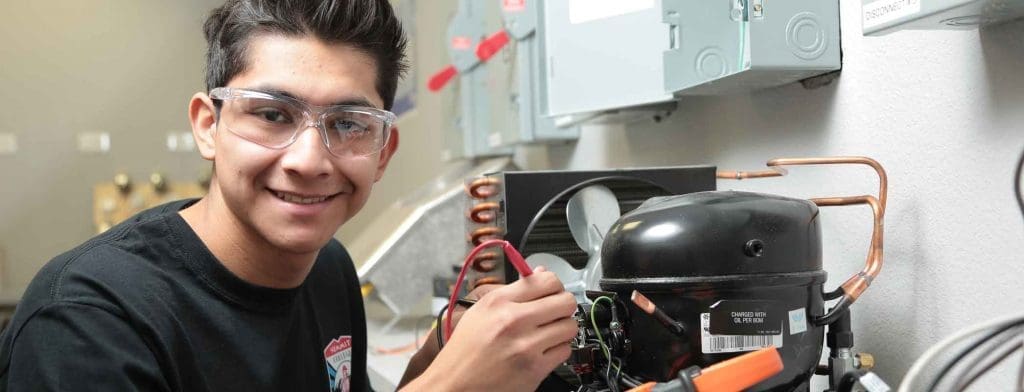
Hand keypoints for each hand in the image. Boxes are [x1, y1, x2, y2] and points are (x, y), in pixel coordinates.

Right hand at [403, 267, 578, 390]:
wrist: (454, 385)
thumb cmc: (464, 351)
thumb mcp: (480, 311)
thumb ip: (513, 291)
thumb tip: (540, 274)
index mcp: (498, 302)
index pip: (546, 280)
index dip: (554, 285)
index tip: (551, 292)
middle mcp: (513, 321)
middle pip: (565, 301)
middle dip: (563, 306)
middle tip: (554, 312)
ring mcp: (526, 346)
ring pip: (570, 326)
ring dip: (562, 329)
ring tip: (547, 333)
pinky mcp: (535, 369)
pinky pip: (565, 350)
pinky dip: (557, 350)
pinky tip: (542, 350)